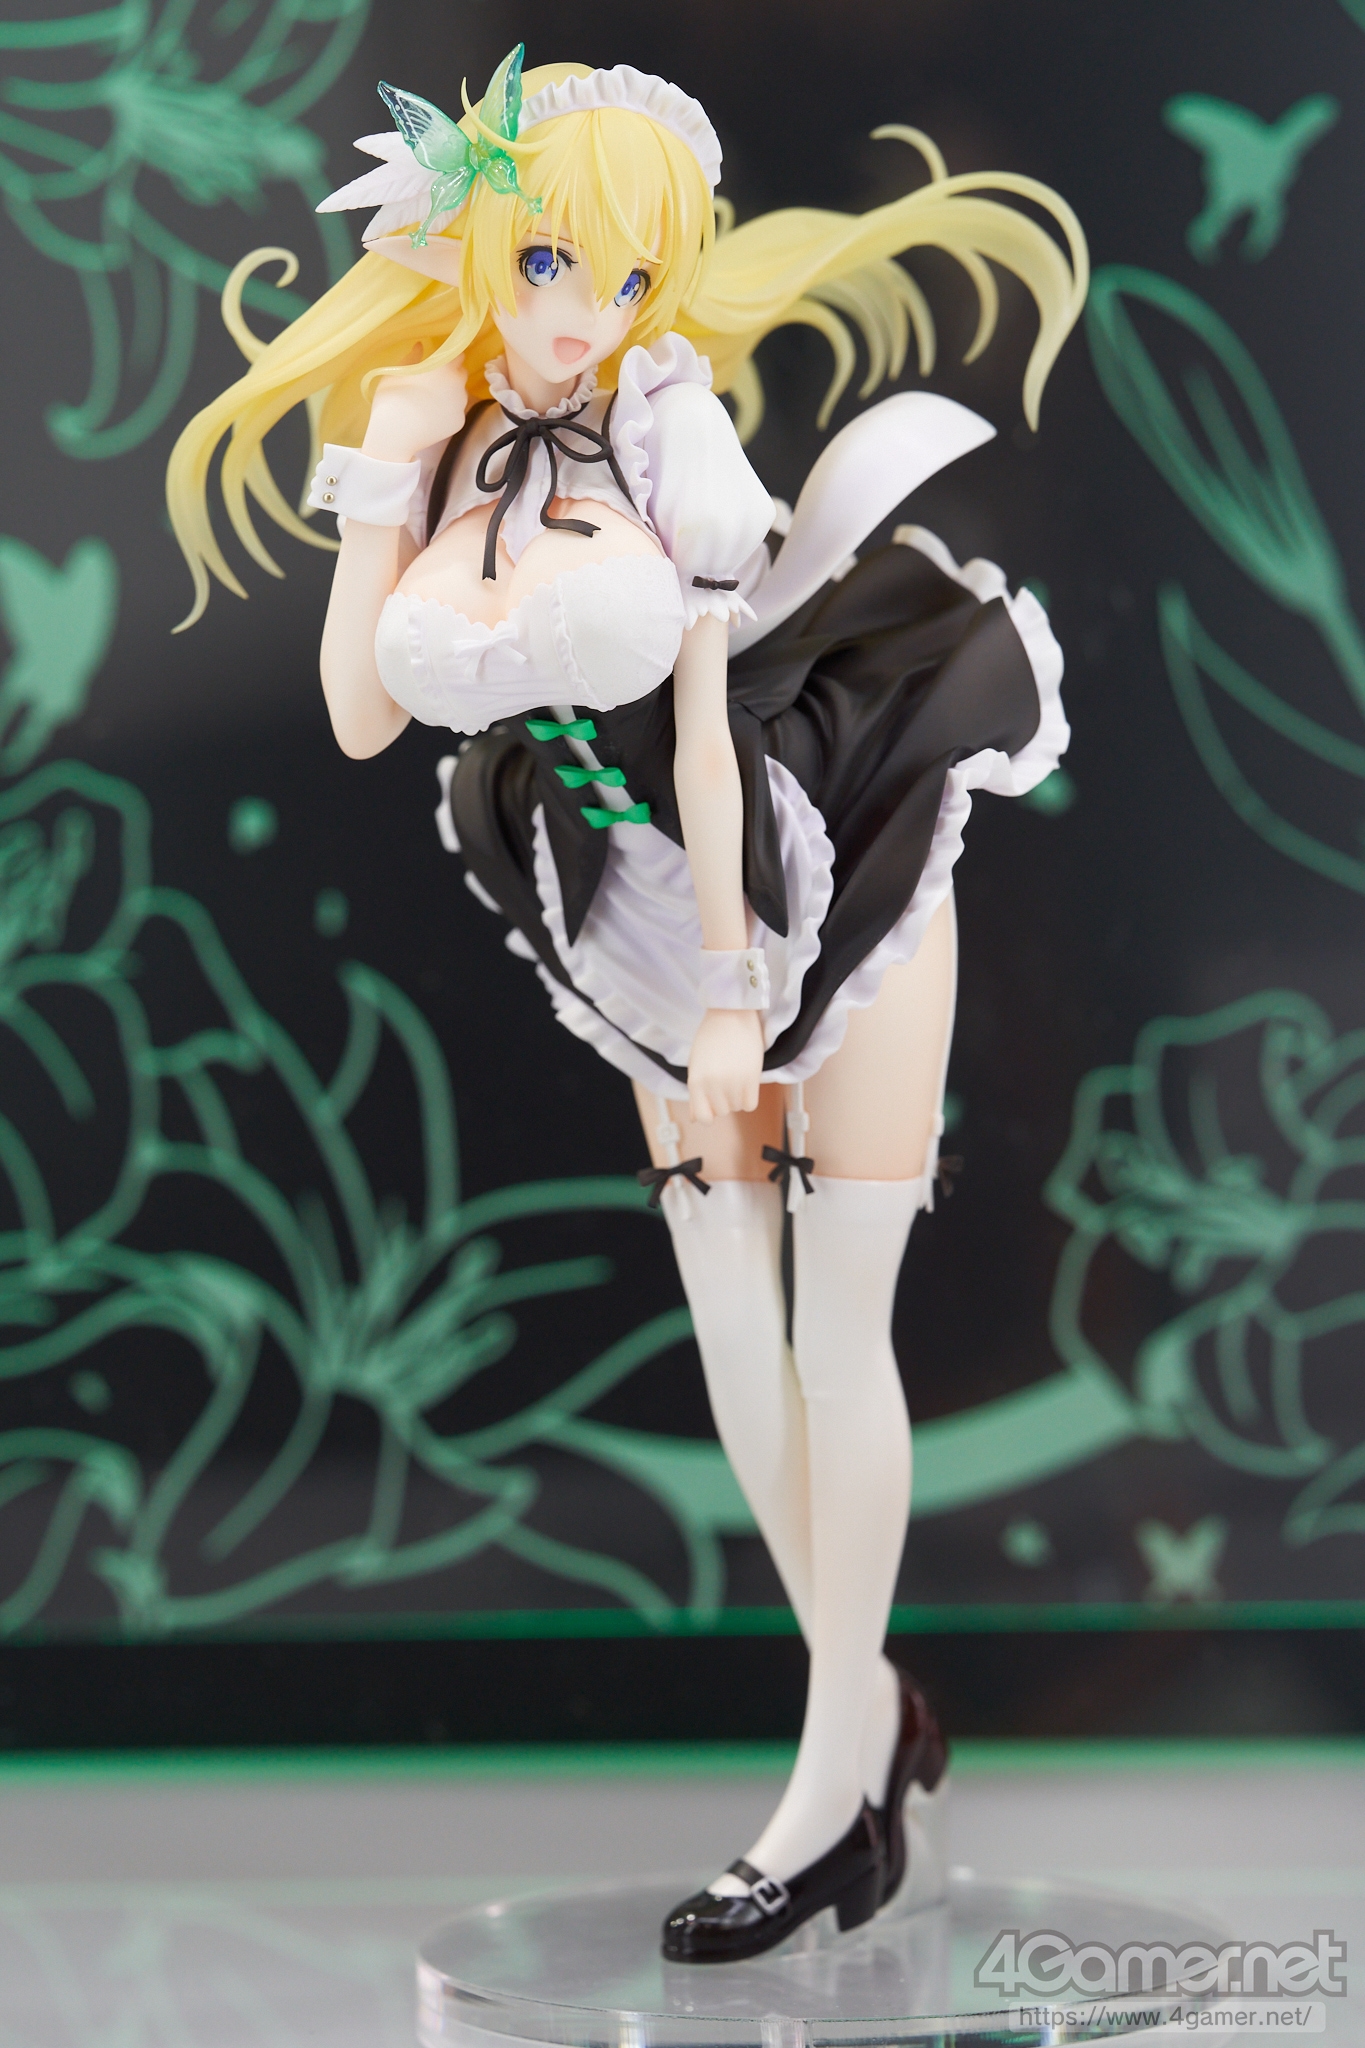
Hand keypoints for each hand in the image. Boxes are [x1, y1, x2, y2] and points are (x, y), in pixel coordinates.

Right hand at [363, 350, 466, 463]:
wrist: (396, 433)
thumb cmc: (393, 397)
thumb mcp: (397, 371)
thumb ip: (412, 357)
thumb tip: (420, 346)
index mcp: (444, 368)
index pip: (458, 355)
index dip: (450, 356)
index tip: (441, 360)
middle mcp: (458, 385)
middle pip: (461, 374)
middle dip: (452, 374)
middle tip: (434, 381)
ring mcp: (461, 405)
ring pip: (460, 394)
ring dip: (451, 393)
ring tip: (432, 400)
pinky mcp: (459, 423)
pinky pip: (457, 412)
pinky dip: (448, 411)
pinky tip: (433, 415)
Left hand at [687, 1008, 763, 1123]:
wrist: (730, 1013)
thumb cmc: (711, 1037)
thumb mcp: (697, 1065)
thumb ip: (696, 1093)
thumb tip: (694, 1118)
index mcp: (695, 1082)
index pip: (704, 1118)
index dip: (710, 1113)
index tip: (714, 1102)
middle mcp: (712, 1085)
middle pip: (723, 1111)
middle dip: (725, 1100)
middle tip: (726, 1079)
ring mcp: (732, 1082)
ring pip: (737, 1107)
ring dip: (738, 1096)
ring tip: (736, 1075)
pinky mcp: (751, 1077)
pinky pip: (751, 1104)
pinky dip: (749, 1097)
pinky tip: (747, 1081)